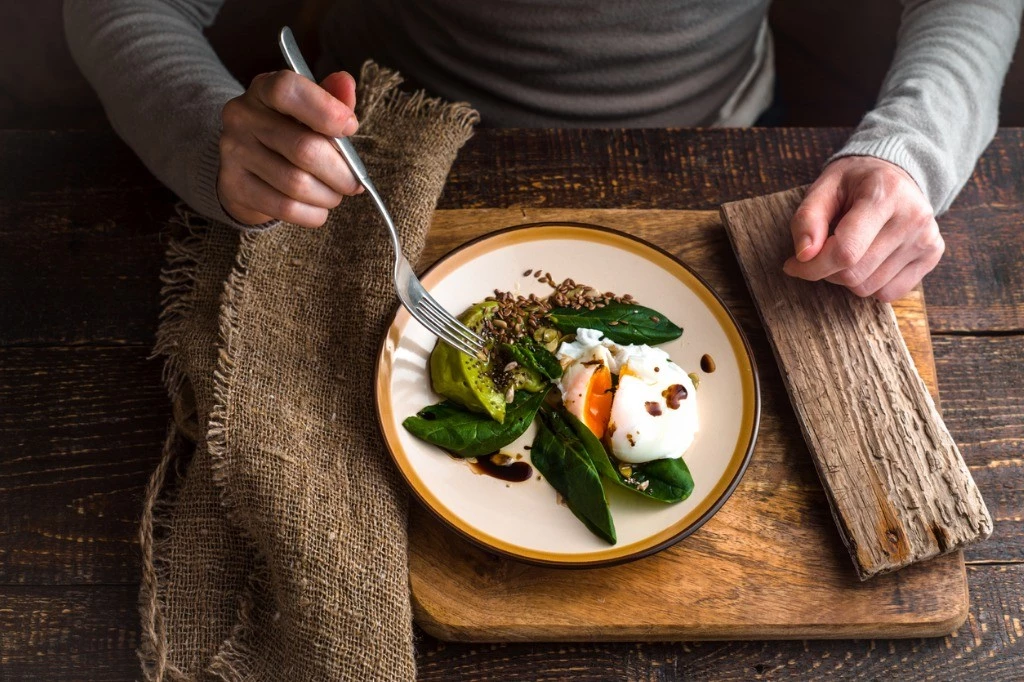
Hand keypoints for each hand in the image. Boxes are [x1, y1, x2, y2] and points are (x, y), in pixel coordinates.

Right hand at [217, 70, 362, 227]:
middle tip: (354, 181)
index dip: (326, 110)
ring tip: (335, 193)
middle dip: (341, 171)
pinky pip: (285, 207)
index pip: (288, 90)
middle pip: (304, 148)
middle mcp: (242, 116)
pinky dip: (313, 213)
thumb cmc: (289, 132)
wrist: (247, 166)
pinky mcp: (234, 186)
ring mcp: (233, 152)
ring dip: (329, 195)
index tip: (350, 128)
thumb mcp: (309, 110)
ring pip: (297, 183)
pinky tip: (318, 208)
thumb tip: (346, 84)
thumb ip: (331, 97)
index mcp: (263, 89)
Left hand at [784, 156, 944, 301]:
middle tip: (821, 253)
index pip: (845, 251)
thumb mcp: (824, 187)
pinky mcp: (933, 255)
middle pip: (854, 274)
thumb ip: (807, 219)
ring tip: (849, 249)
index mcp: (884, 194)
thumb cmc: (854, 182)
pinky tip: (868, 258)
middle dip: (826, 271)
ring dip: (847, 277)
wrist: (895, 174)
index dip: (812, 266)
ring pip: (868, 288)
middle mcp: (913, 217)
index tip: (793, 265)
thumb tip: (804, 256)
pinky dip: (869, 283)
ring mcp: (927, 239)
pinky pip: (888, 293)